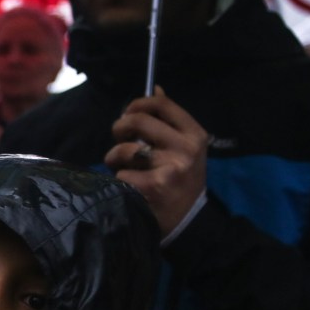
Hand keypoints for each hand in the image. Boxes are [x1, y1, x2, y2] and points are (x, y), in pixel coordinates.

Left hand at [105, 86, 207, 235]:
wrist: (189, 222)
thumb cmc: (181, 181)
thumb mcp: (185, 149)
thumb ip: (169, 120)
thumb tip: (156, 87)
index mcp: (194, 134)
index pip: (162, 104)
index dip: (137, 104)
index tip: (127, 113)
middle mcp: (186, 148)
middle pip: (137, 121)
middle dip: (119, 128)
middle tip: (119, 138)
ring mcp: (171, 168)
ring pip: (125, 149)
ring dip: (114, 158)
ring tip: (121, 167)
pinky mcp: (154, 187)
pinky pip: (121, 174)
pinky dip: (119, 181)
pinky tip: (130, 187)